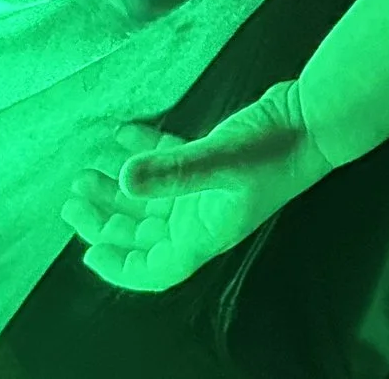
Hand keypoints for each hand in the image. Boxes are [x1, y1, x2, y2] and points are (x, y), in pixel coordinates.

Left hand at [61, 80, 336, 293]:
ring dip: (118, 190)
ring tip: (86, 173)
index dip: (120, 269)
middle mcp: (202, 218)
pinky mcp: (214, 160)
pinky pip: (170, 163)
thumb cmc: (275, 149)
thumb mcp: (221, 161)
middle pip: (143, 234)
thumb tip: (123, 178)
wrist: (316, 118)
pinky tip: (123, 134)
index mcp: (204, 232)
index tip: (86, 254)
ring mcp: (208, 190)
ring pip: (152, 200)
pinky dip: (144, 152)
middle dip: (105, 222)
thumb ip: (172, 170)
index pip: (155, 268)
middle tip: (72, 200)